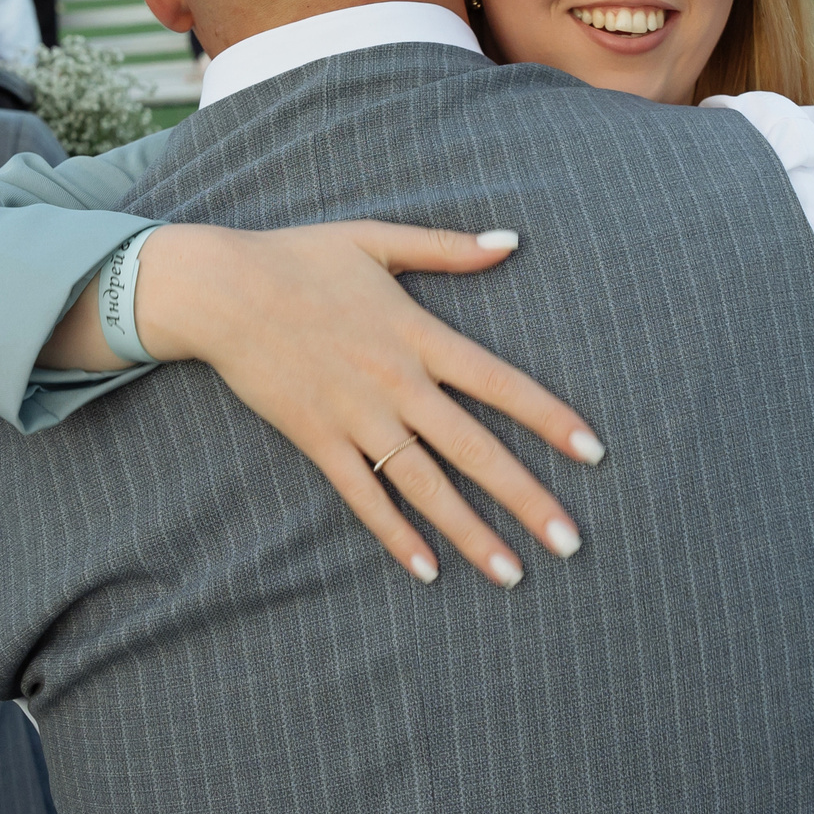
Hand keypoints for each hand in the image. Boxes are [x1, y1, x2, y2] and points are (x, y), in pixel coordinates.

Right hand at [134, 221, 603, 586]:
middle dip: (527, 499)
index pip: (501, 384)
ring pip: (425, 485)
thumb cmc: (299, 256)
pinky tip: (427, 570)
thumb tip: (513, 240)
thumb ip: (449, 248)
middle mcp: (397, 383)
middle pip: (474, 449)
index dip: (550, 419)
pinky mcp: (317, 439)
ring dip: (471, 533)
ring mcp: (356, 417)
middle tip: (572, 542)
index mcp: (419, 334)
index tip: (594, 454)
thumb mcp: (378, 239)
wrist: (220, 289)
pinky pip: (363, 495)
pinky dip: (395, 534)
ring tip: (513, 574)